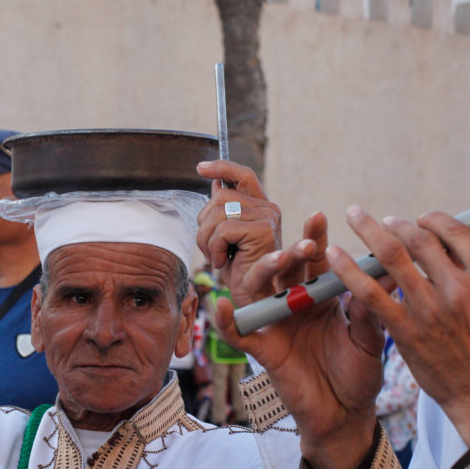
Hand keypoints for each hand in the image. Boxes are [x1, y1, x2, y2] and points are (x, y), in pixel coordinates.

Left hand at [195, 160, 281, 305]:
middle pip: (219, 196)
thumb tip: (215, 183)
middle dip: (205, 223)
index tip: (201, 168)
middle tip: (212, 249)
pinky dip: (214, 249)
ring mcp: (267, 219)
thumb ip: (224, 211)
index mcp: (261, 207)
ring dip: (207, 239)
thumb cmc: (239, 272)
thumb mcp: (226, 238)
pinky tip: (223, 262)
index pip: (242, 175)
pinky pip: (222, 230)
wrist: (254, 301)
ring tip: (218, 257)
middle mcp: (268, 209)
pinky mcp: (262, 232)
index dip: (222, 167)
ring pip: (217, 213)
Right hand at [206, 210, 383, 468]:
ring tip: (278, 261)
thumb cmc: (359, 376)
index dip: (315, 239)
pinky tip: (221, 305)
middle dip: (292, 251)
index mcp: (321, 297)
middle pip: (284, 268)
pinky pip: (237, 334)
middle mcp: (294, 305)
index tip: (319, 217)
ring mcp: (275, 325)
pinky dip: (225, 321)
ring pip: (258, 290)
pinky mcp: (262, 350)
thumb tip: (386, 275)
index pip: (315, 261)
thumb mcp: (369, 340)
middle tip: (306, 243)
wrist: (345, 416)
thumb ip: (370, 311)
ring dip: (264, 272)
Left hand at [331, 207, 469, 446]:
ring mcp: (430, 309)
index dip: (434, 220)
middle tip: (385, 221)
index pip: (457, 233)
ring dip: (370, 231)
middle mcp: (460, 289)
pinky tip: (334, 255)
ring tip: (356, 217)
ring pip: (392, 256)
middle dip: (398, 225)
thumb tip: (452, 249)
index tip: (420, 220)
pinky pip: (370, 293)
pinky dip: (349, 270)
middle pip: (421, 240)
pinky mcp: (405, 330)